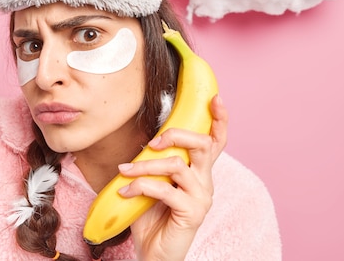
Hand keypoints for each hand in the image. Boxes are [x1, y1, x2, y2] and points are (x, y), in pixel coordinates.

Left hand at [117, 95, 227, 260]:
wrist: (153, 253)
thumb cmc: (152, 215)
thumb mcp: (152, 181)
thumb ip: (154, 161)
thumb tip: (141, 139)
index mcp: (199, 171)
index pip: (216, 141)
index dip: (219, 119)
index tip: (215, 98)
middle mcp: (205, 181)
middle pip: (202, 145)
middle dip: (176, 134)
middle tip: (152, 142)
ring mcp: (201, 197)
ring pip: (177, 165)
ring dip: (145, 165)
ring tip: (124, 171)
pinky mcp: (192, 213)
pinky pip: (165, 190)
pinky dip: (140, 186)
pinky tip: (125, 191)